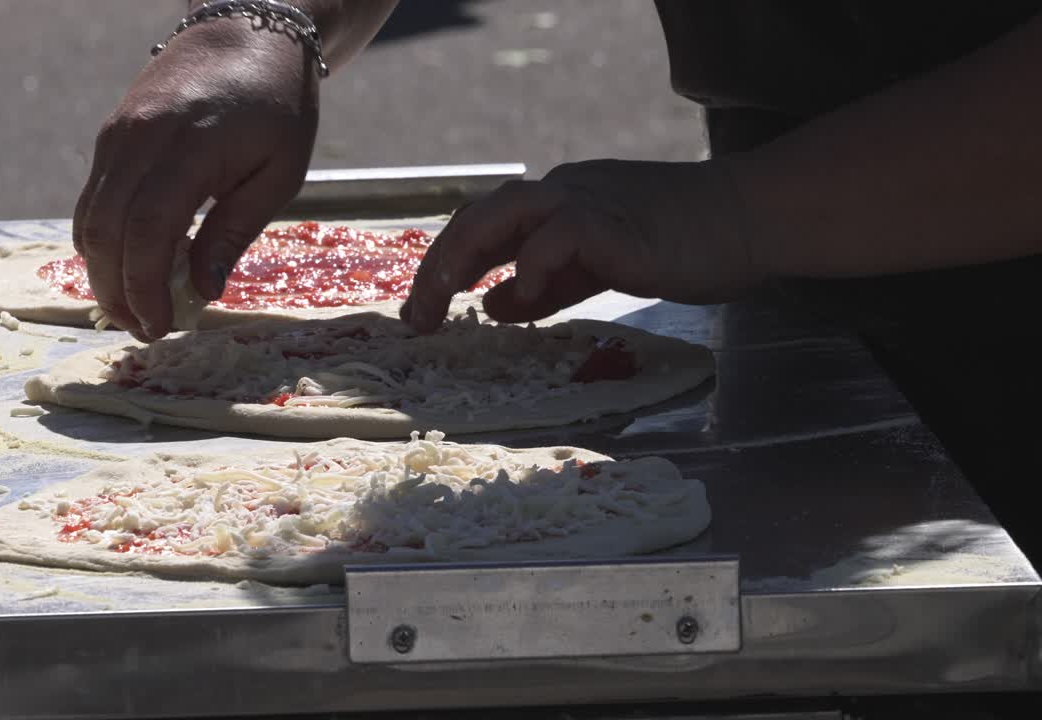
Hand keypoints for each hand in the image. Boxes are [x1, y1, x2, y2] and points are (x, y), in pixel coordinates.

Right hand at [74, 20, 318, 340]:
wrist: (245, 33)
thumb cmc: (276, 105)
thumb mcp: (278, 172)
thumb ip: (235, 231)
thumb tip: (201, 291)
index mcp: (189, 147)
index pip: (146, 230)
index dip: (145, 288)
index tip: (161, 327)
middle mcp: (139, 139)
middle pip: (105, 231)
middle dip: (117, 292)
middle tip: (146, 330)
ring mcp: (117, 136)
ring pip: (89, 218)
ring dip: (104, 273)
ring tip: (136, 308)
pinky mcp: (111, 137)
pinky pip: (93, 199)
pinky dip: (103, 241)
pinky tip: (131, 267)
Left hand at [400, 159, 763, 331]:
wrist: (748, 219)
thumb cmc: (681, 245)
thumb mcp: (597, 270)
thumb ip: (548, 286)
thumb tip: (494, 306)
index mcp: (558, 204)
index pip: (484, 225)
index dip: (446, 263)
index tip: (426, 308)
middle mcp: (563, 194)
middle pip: (478, 216)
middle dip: (438, 265)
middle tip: (418, 317)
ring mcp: (587, 202)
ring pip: (502, 214)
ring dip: (464, 257)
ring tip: (443, 301)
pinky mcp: (613, 221)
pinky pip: (557, 236)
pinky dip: (532, 266)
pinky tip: (524, 299)